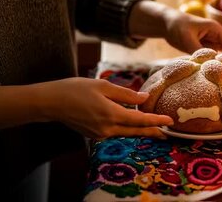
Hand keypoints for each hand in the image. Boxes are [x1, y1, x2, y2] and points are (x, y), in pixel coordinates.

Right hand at [42, 78, 172, 139]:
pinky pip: (115, 132)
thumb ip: (126, 93)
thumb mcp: (103, 86)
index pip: (140, 119)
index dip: (156, 120)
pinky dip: (126, 129)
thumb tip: (144, 97)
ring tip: (154, 129)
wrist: (51, 102)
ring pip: (126, 132)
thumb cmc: (76, 89)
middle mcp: (107, 128)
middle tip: (167, 132)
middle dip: (152, 131)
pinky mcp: (94, 135)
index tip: (170, 121)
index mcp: (111, 114)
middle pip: (135, 131)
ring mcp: (100, 134)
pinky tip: (132, 124)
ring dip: (140, 130)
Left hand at [163, 10, 221, 58]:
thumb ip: (198, 50)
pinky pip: (217, 56)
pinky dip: (221, 63)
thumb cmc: (177, 27)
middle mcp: (217, 35)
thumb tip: (208, 63)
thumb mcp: (186, 38)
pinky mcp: (207, 47)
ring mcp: (213, 41)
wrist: (167, 23)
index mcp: (216, 29)